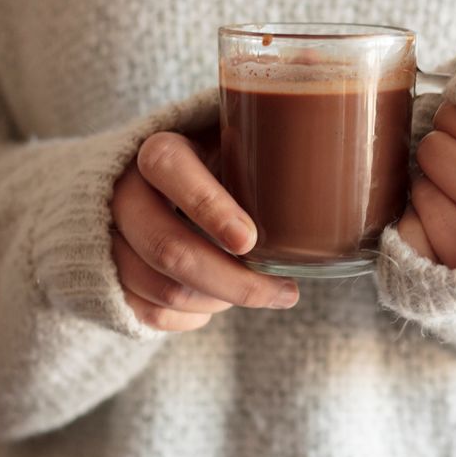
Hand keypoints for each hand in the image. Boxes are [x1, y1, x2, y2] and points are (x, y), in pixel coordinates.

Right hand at [111, 128, 298, 331]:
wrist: (130, 184)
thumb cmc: (208, 160)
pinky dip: (194, 319)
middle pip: (168, 249)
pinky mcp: (106, 280)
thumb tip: (349, 154)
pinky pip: (151, 315)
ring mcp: (107, 240)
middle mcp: (121, 193)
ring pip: (162, 290)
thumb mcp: (231, 138)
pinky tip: (219, 303)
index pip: (170, 169)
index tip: (250, 240)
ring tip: (260, 292)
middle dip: (234, 281)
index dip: (208, 206)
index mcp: (156, 149)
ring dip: (221, 302)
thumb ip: (270, 139)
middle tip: (286, 292)